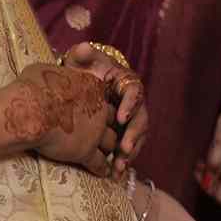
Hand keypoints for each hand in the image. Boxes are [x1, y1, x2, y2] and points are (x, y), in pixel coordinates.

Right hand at [14, 63, 120, 175]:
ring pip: (111, 142)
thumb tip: (47, 72)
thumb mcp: (45, 70)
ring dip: (112, 150)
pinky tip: (105, 173)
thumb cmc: (32, 87)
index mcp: (92, 87)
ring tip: (113, 156)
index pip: (103, 97)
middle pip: (112, 120)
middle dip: (112, 127)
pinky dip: (103, 168)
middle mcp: (99, 108)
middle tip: (111, 135)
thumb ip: (55, 73)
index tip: (96, 111)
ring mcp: (95, 131)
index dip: (100, 105)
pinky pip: (99, 162)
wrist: (31, 110)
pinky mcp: (86, 151)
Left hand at [60, 42, 147, 168]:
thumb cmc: (81, 72)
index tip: (120, 117)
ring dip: (131, 152)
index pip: (134, 92)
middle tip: (124, 149)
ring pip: (137, 136)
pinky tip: (114, 173)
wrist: (79, 85)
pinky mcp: (122, 132)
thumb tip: (84, 48)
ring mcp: (129, 119)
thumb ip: (82, 55)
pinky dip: (123, 160)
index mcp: (126, 83)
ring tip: (119, 166)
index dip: (130, 105)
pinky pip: (128, 147)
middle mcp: (133, 102)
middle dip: (134, 135)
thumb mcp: (80, 61)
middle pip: (141, 118)